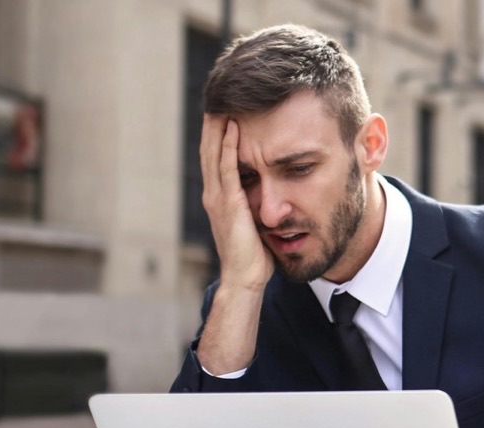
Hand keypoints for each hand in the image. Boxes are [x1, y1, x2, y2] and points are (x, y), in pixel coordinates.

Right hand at [200, 114, 273, 290]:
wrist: (246, 279)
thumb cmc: (254, 255)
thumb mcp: (255, 221)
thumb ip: (258, 201)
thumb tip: (273, 189)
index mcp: (220, 195)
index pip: (216, 154)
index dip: (220, 129)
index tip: (228, 104)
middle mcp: (214, 192)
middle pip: (210, 146)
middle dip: (215, 119)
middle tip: (220, 92)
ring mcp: (218, 197)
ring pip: (214, 152)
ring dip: (219, 125)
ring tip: (223, 99)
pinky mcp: (228, 204)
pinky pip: (227, 169)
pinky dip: (230, 146)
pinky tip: (234, 126)